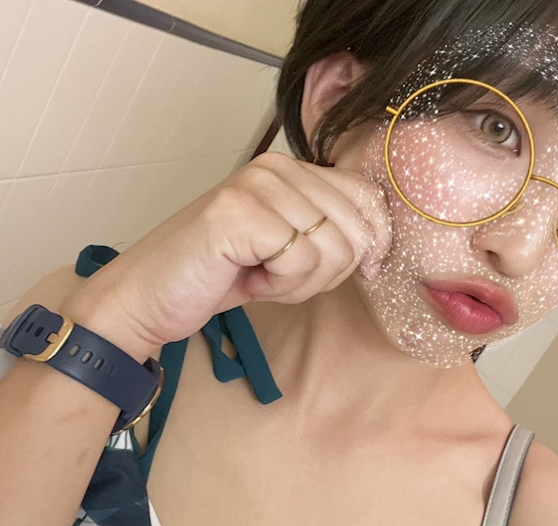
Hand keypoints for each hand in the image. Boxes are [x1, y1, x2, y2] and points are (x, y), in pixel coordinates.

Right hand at [62, 153, 391, 360]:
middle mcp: (275, 167)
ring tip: (261, 278)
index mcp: (291, 169)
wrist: (149, 296)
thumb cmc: (218, 275)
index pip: (366, 196)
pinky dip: (280, 286)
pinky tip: (249, 281)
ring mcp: (255, 186)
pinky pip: (300, 261)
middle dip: (330, 273)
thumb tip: (379, 245)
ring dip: (301, 283)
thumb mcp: (284, 248)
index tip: (365, 270)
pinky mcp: (238, 212)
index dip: (376, 240)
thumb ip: (326, 232)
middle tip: (285, 279)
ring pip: (332, 249)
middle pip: (355, 230)